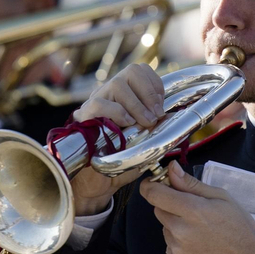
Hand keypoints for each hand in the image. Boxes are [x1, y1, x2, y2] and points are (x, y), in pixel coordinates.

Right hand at [67, 64, 165, 215]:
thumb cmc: (120, 160)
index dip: (155, 84)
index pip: (141, 71)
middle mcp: (110, 93)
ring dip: (137, 104)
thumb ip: (155, 127)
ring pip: (117, 83)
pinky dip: (116, 112)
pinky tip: (126, 123)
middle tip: (156, 116)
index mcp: (124, 94)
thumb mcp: (143, 141)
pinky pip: (99, 103)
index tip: (161, 105)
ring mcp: (95, 101)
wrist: (95, 182)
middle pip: (132, 71)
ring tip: (144, 122)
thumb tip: (170, 119)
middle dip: (149, 92)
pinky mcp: (84, 116)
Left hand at [138, 161, 254, 253]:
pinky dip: (181, 252)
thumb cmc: (240, 230)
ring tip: (202, 238)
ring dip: (177, 232)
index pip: (154, 194)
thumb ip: (192, 185)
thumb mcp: (223, 199)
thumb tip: (171, 169)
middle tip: (194, 216)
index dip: (150, 186)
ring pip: (167, 234)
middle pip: (160, 212)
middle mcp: (180, 233)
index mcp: (192, 211)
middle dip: (171, 210)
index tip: (153, 185)